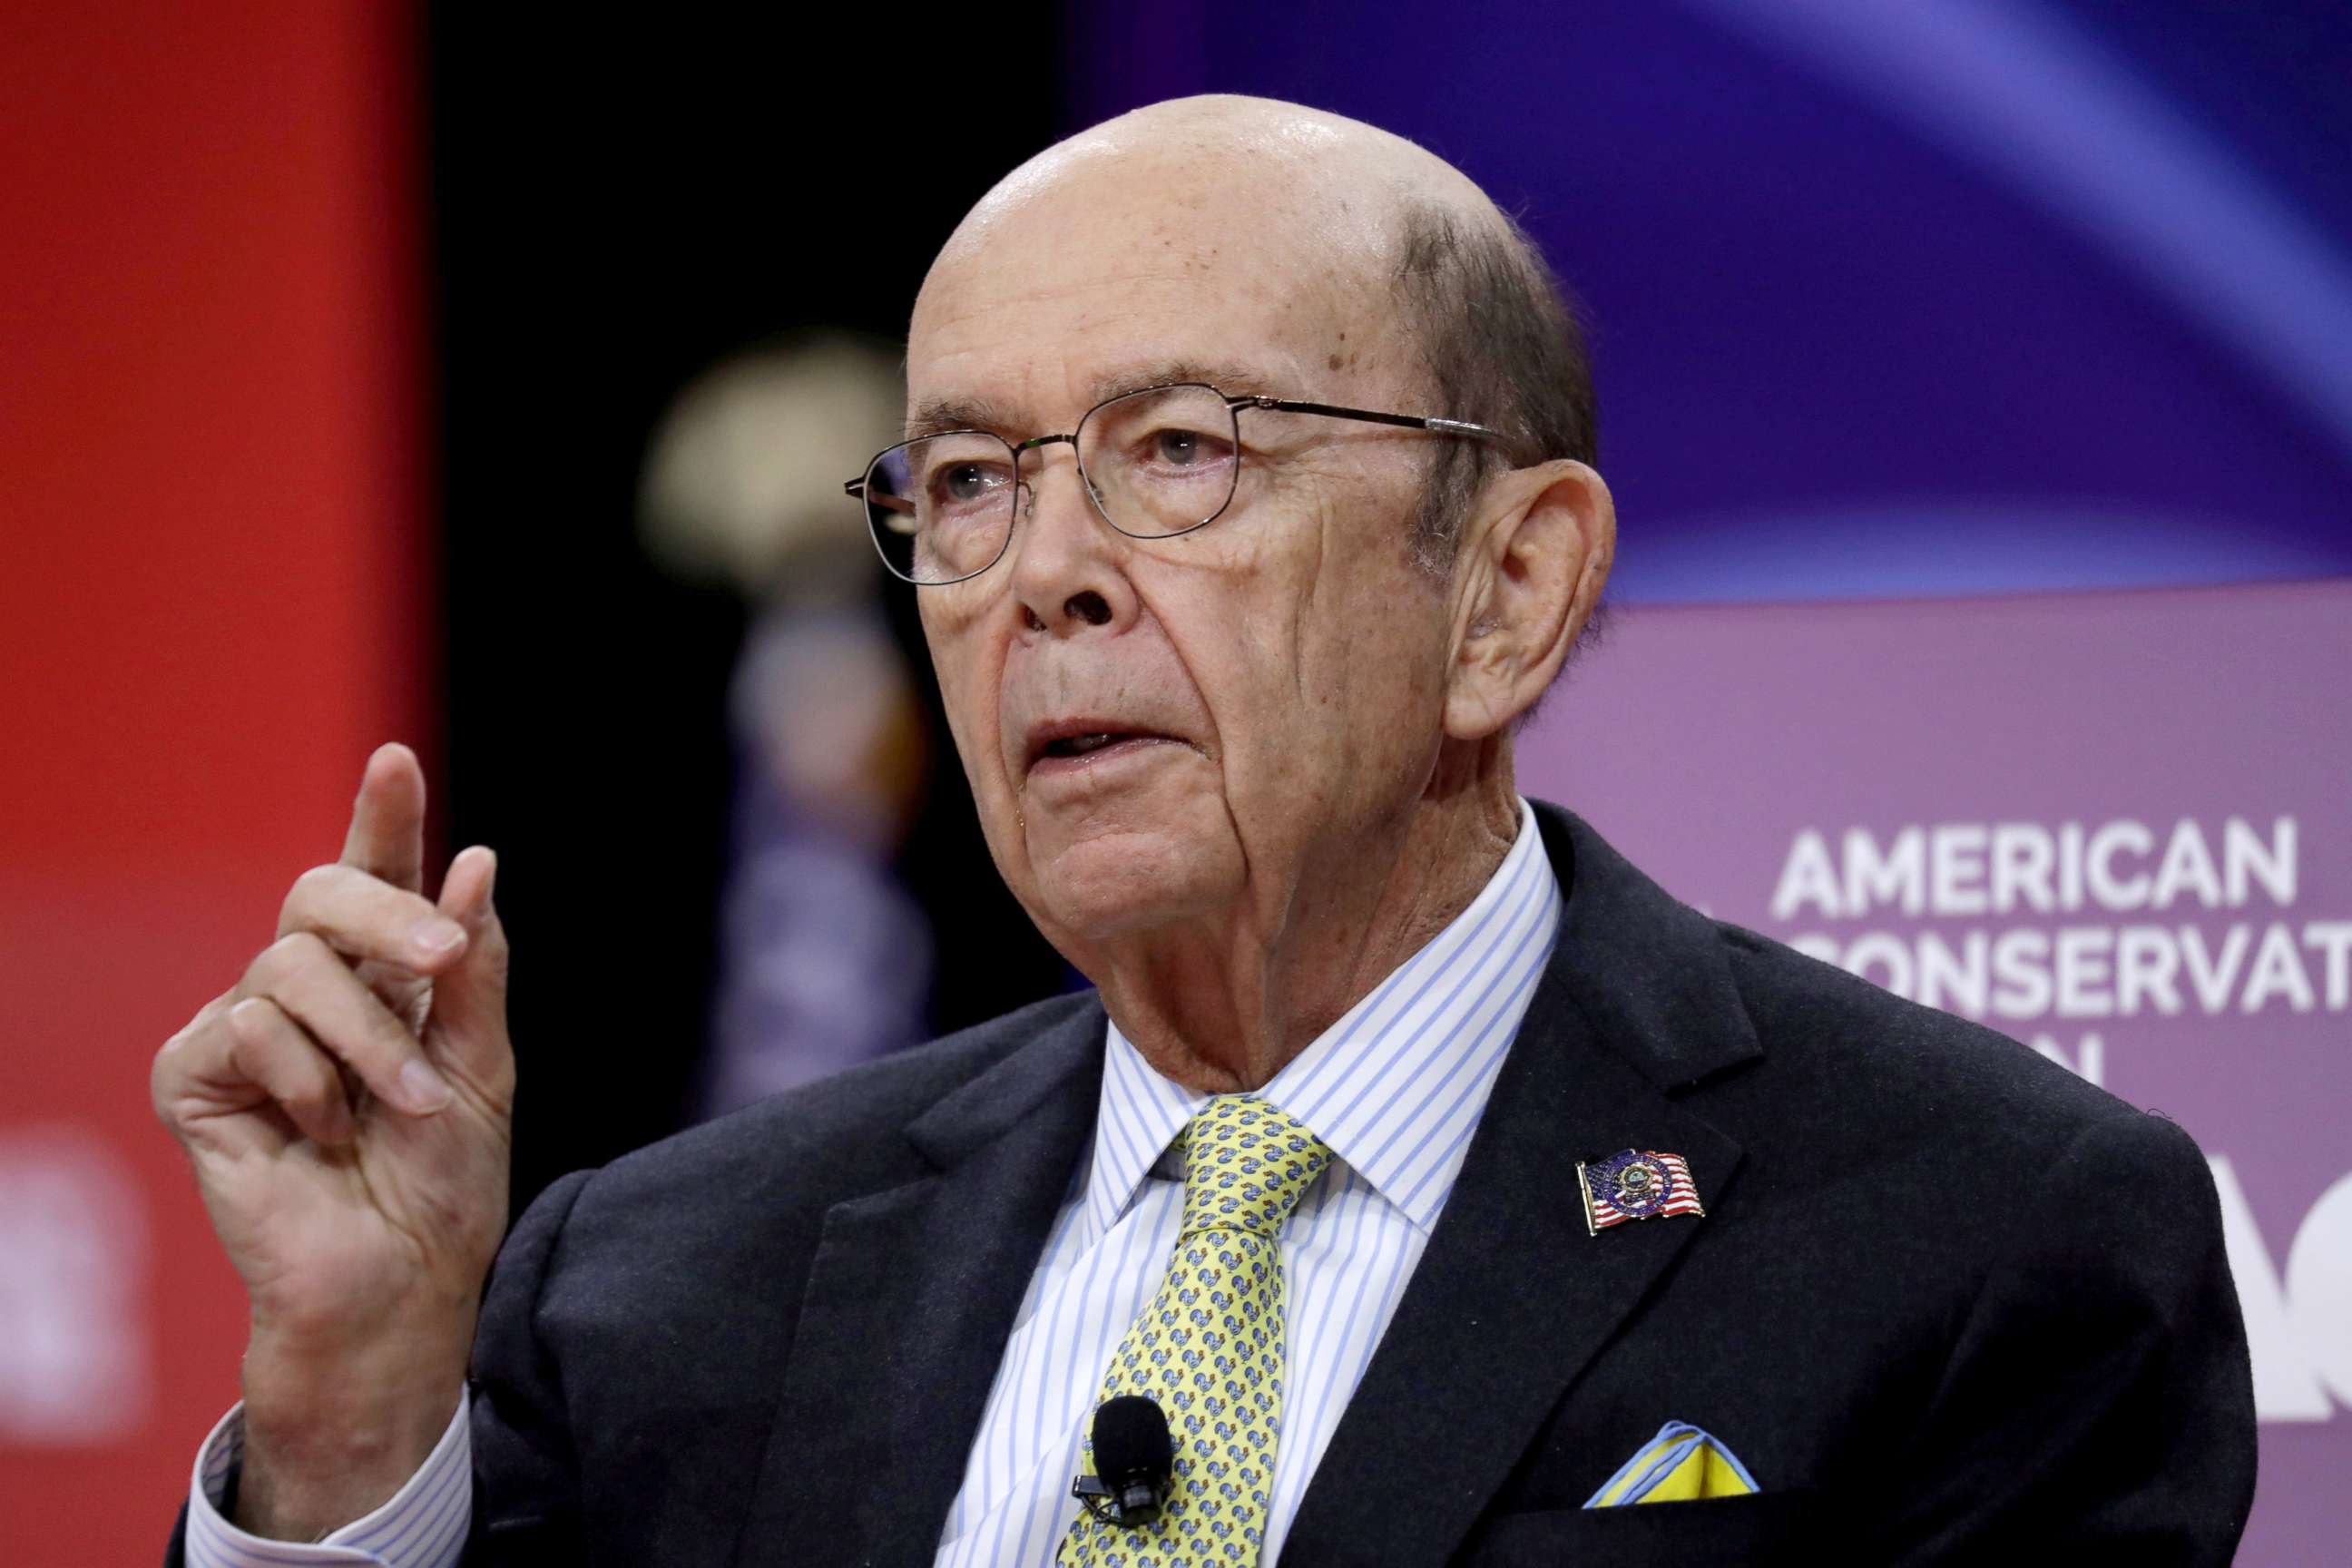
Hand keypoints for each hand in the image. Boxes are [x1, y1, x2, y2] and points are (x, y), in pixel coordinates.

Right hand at [153, 743, 512, 1537]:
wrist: (403, 1279)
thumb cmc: (445, 1181)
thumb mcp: (483, 1062)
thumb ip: (474, 966)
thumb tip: (476, 860)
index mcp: (383, 975)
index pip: (377, 876)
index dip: (383, 816)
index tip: (396, 759)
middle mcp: (309, 987)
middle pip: (322, 891)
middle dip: (387, 914)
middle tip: (441, 960)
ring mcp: (245, 1026)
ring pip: (291, 965)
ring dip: (366, 1041)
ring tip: (399, 1108)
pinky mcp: (194, 1075)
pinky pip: (246, 1026)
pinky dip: (304, 1080)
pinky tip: (318, 1133)